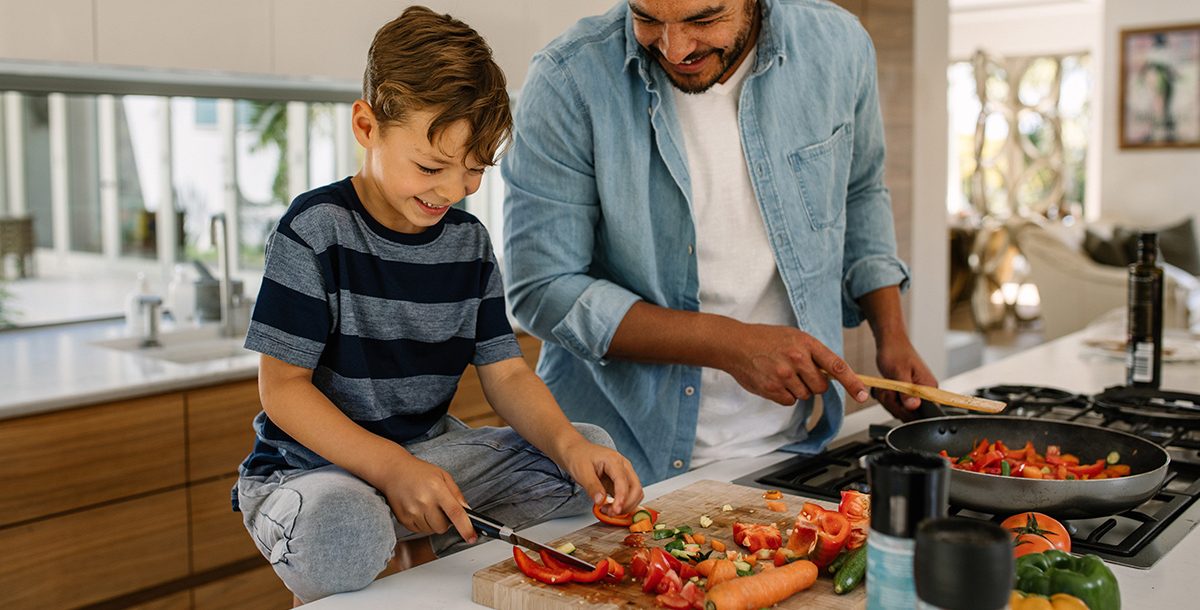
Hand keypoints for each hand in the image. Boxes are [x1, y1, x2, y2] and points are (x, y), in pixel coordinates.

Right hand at [377, 453, 476, 543]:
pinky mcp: (403, 519)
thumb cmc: (419, 472)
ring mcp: (412, 512)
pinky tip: (418, 509)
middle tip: (440, 508)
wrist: (393, 471)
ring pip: (431, 530)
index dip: (466, 528)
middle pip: (443, 527)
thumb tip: (467, 511)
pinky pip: (419, 531)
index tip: (472, 537)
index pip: (455, 513)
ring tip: (427, 506)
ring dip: (433, 523)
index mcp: (437, 489)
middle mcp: (424, 501)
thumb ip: (457, 494)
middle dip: (446, 522)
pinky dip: (423, 523)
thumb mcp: (443, 476)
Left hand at [555, 438, 643, 515]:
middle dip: (626, 504)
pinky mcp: (621, 481)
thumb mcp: (581, 472)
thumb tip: (601, 501)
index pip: (623, 481)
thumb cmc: (578, 457)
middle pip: (636, 488)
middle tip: (610, 513)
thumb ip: (592, 486)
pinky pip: (628, 495)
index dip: (621, 498)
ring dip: (626, 505)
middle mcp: (623, 466)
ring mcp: (624, 473)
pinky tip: (609, 507)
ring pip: (635, 493)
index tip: (615, 511)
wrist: (576, 451)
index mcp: (614, 460)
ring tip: (607, 510)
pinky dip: (623, 504)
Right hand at [720, 323, 870, 405]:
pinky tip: (773, 381)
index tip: (863, 395)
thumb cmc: (765, 339)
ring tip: (781, 373)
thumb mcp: (793, 337)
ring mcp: (784, 375)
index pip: (837, 366)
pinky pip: (789, 401)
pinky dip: (783, 395)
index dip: (853, 383)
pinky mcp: (772, 388)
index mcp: (806, 343)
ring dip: (797, 389)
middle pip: (821, 387)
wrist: (735, 344)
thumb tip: (832, 374)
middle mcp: (797, 359)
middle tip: (798, 373)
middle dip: (814, 384)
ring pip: (805, 395)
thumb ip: (813, 354)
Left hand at [874, 337, 937, 421]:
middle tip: (887, 388)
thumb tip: (914, 406)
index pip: (923, 413)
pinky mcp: (908, 395)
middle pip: (909, 415)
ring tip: (886, 385)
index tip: (896, 398)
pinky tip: (885, 388)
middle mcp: (926, 393)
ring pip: (900, 411)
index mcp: (929, 388)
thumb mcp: (898, 372)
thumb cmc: (896, 352)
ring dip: (888, 400)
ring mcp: (916, 395)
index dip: (906, 410)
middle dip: (893, 403)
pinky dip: (887, 398)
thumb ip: (906, 391)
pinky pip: (896, 405)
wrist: (890, 343)